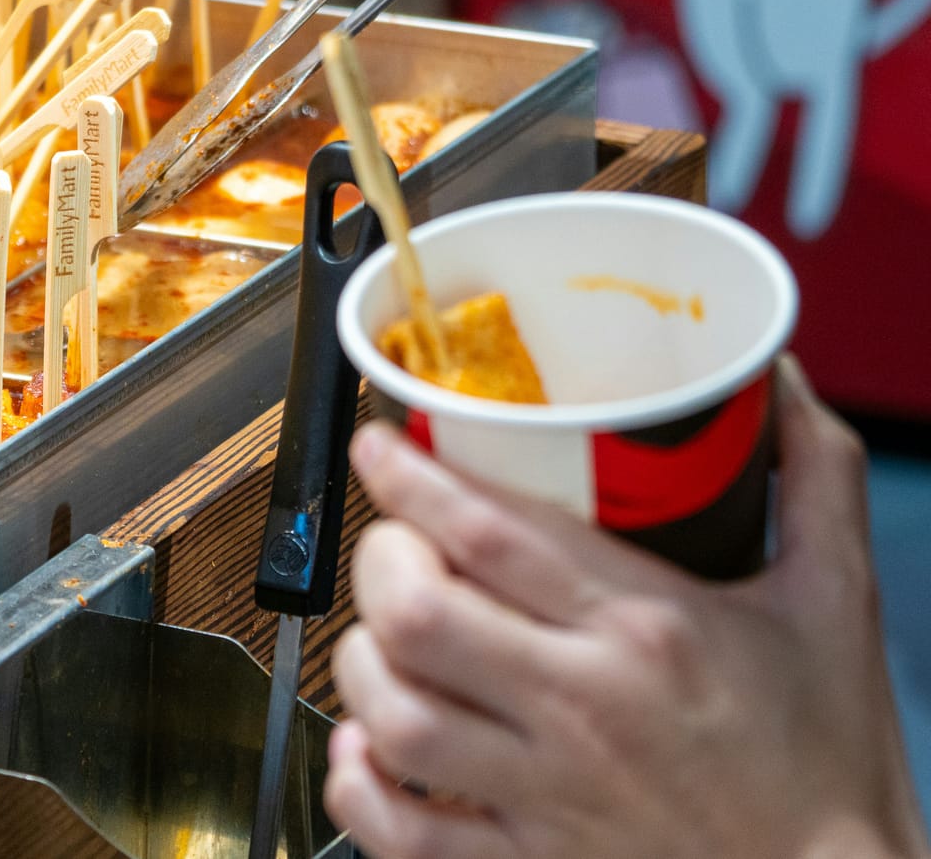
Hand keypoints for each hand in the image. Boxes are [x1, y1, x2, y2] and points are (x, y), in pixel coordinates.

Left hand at [324, 357, 928, 858]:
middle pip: (419, 615)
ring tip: (382, 635)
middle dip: (379, 561)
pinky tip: (368, 748)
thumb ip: (810, 477)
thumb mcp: (834, 600)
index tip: (380, 444)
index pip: (491, 531)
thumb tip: (779, 380)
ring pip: (395, 715)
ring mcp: (549, 793)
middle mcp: (585, 710)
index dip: (411, 476)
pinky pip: (402, 832)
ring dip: (362, 662)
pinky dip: (359, 784)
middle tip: (392, 543)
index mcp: (649, 630)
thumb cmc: (828, 762)